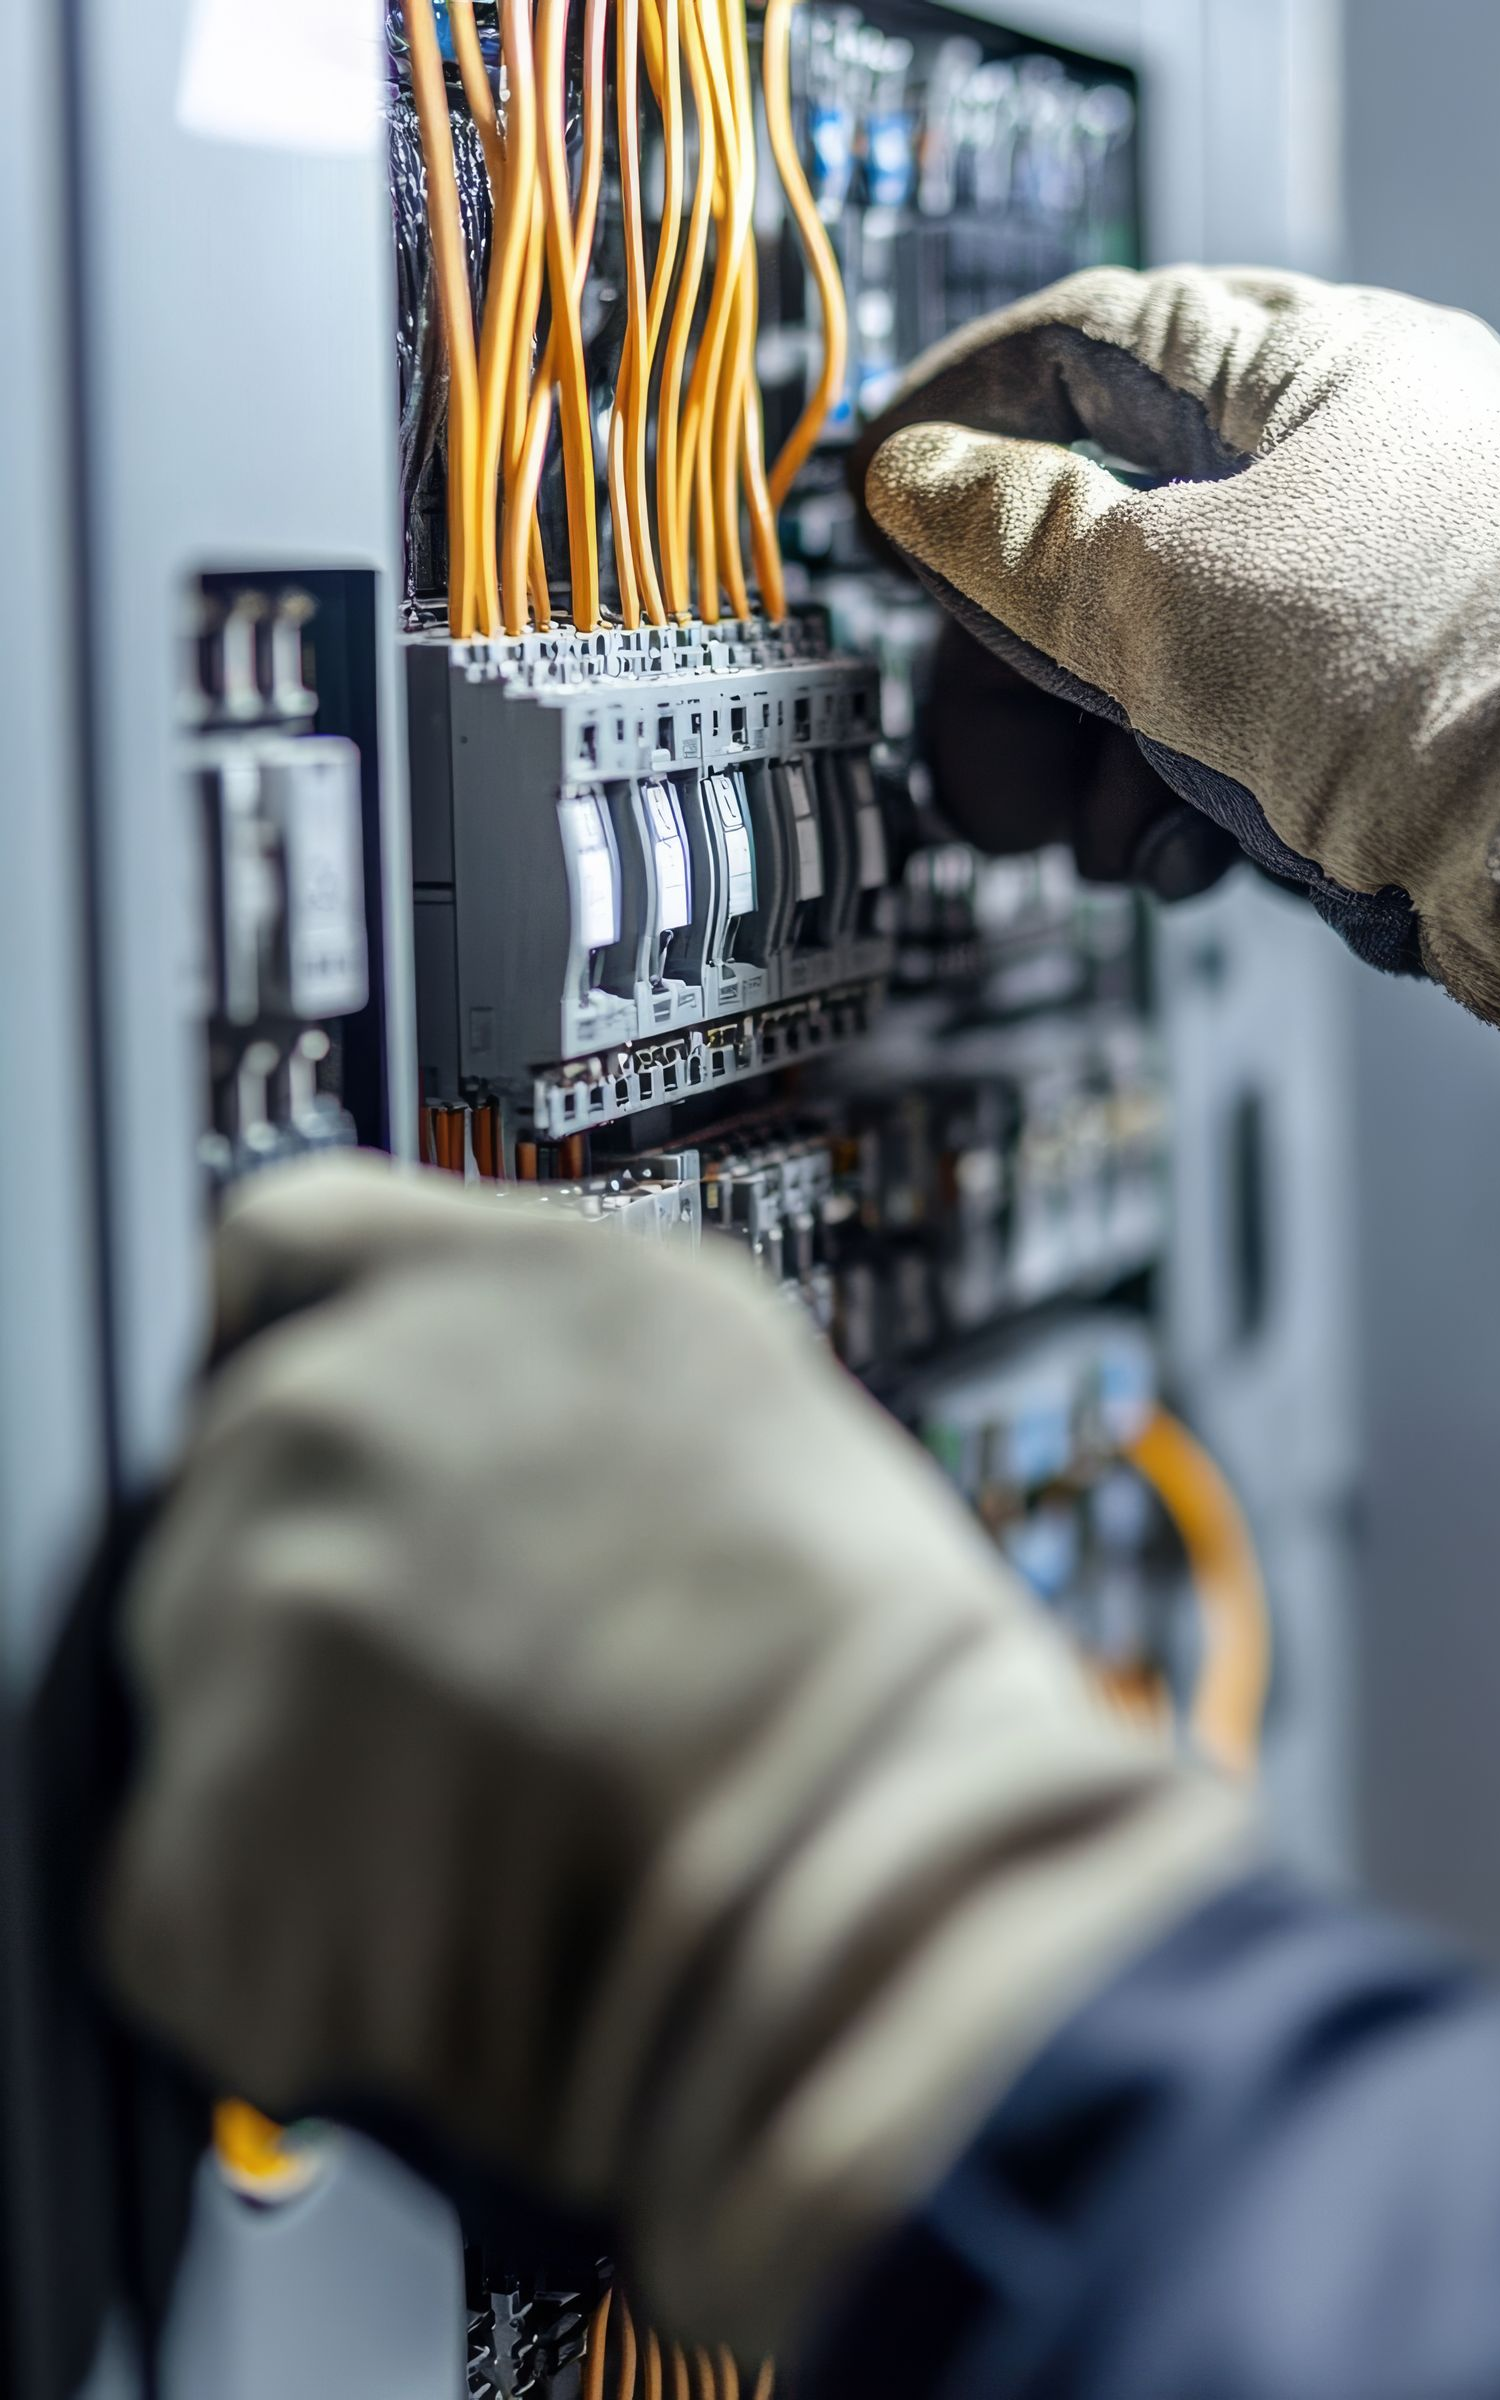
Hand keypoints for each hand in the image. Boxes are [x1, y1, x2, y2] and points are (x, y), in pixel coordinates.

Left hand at [103, 1154, 1247, 2351]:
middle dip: (328, 1591)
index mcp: (506, 1289)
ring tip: (495, 1838)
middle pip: (233, 1487)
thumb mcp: (754, 1415)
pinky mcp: (208, 1828)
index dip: (287, 1350)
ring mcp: (261, 1606)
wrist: (904, 1898)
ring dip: (310, 1760)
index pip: (283, 1248)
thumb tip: (485, 1447)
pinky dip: (288, 1936)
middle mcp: (349, 1408)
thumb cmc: (894, 1693)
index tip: (321, 1444)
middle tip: (470, 1704)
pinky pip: (192, 1881)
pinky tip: (447, 1944)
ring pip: (204, 1685)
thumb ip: (566, 1389)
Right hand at [859, 266, 1499, 1014]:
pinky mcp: (1361, 732)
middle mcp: (1337, 480)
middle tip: (968, 741)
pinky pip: (1211, 748)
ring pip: (1145, 662)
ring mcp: (1350, 612)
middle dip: (1013, 659)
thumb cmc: (1446, 689)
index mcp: (1311, 375)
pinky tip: (1177, 854)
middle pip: (1100, 535)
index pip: (1091, 345)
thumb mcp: (1168, 597)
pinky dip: (1167, 805)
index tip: (883, 488)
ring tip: (1095, 829)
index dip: (964, 416)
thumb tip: (919, 481)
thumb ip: (1017, 538)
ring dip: (1085, 759)